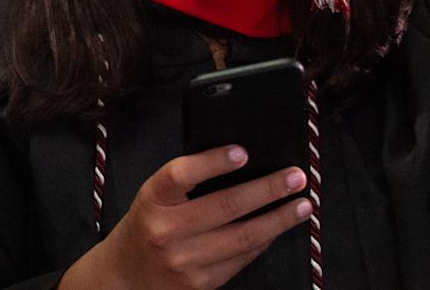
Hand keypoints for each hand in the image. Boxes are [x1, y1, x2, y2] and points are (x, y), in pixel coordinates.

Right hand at [59, 146, 311, 289]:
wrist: (127, 274)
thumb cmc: (147, 226)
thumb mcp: (154, 197)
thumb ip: (187, 184)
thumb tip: (242, 166)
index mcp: (152, 199)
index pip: (180, 174)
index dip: (213, 162)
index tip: (243, 152)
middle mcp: (165, 230)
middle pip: (226, 206)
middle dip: (268, 190)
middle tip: (295, 177)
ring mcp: (185, 260)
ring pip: (243, 237)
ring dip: (279, 219)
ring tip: (302, 204)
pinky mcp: (201, 283)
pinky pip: (242, 258)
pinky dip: (265, 240)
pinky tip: (278, 227)